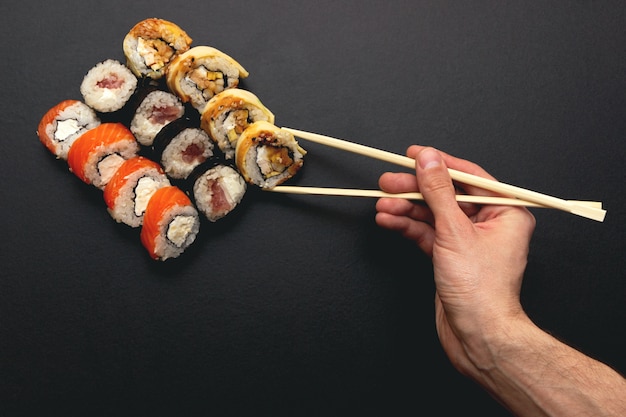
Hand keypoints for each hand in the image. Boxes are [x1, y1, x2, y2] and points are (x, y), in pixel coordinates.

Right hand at [375, 146, 535, 372]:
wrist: (477, 335)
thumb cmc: (480, 290)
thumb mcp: (454, 231)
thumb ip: (438, 192)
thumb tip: (428, 159)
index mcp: (505, 212)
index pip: (468, 177)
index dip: (439, 163)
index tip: (414, 154)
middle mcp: (489, 224)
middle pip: (446, 195)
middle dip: (414, 190)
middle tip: (388, 181)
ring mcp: (468, 241)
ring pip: (432, 215)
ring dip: (406, 209)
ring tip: (382, 204)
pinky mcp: (450, 256)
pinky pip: (427, 233)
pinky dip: (408, 227)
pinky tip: (389, 220)